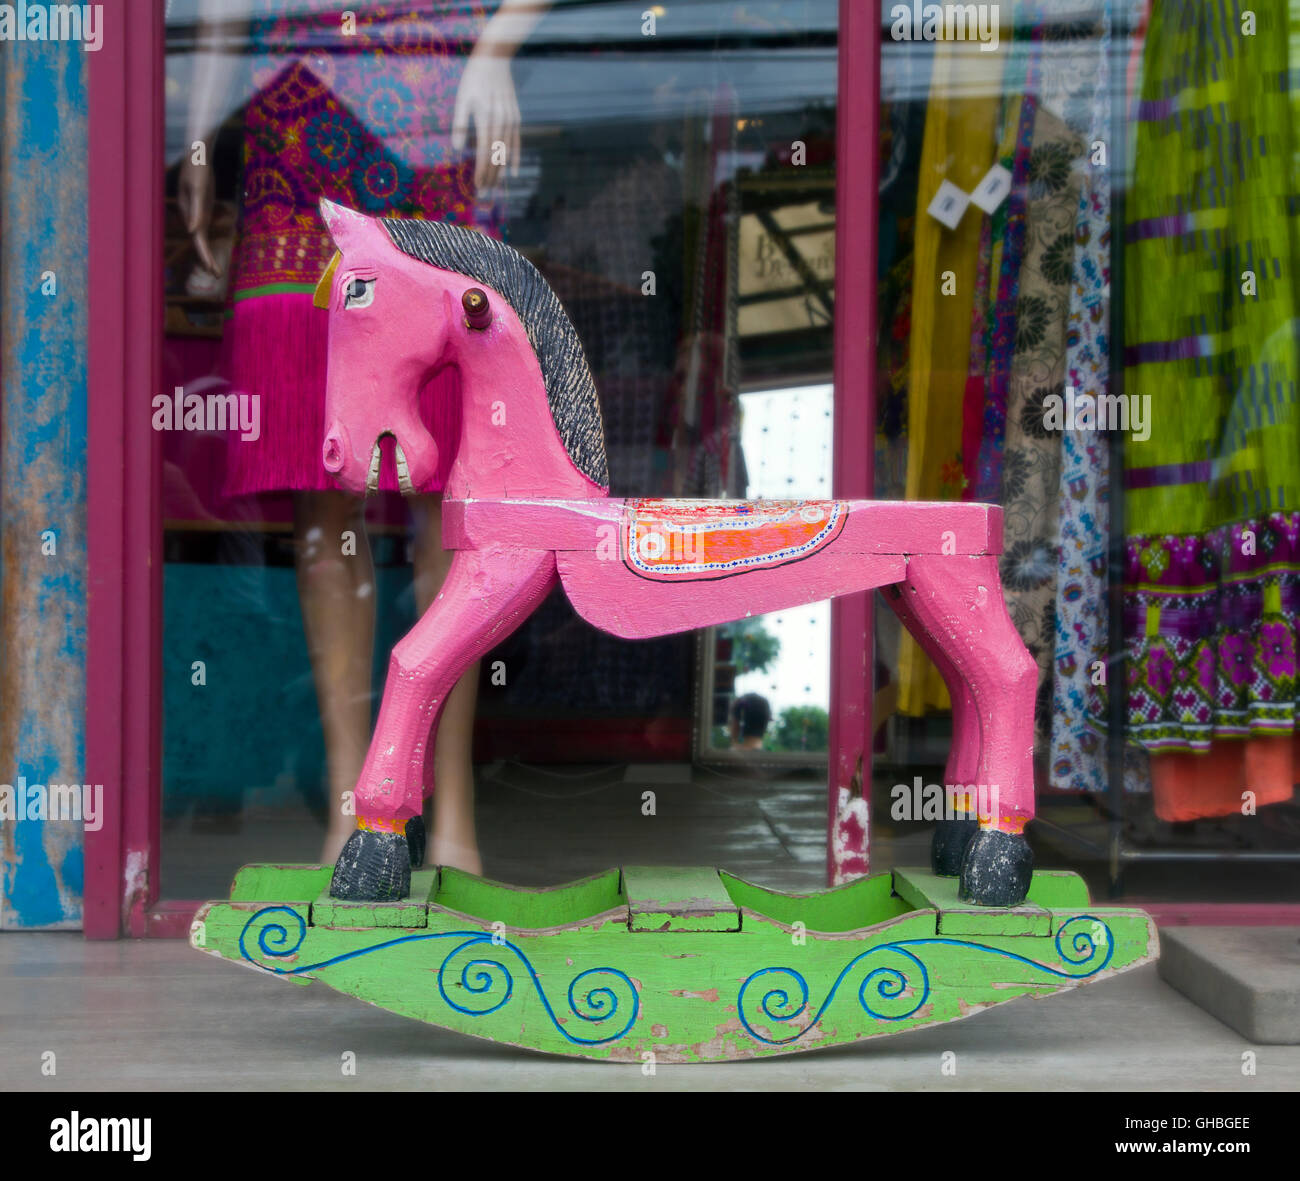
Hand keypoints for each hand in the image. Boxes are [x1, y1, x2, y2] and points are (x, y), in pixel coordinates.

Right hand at [178, 153, 220, 275]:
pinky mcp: (202, 210)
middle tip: (217, 275)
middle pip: (199, 243)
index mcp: (189, 214)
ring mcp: (196, 214)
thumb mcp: (198, 189)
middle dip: (207, 260)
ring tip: (216, 271)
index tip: (211, 269)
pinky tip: (210, 252)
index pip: (197, 240)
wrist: (197, 157)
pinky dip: (207, 242)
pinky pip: (204, 230)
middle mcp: (191, 217)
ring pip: (201, 238)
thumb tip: (193, 231)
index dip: (204, 255)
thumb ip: (196, 210)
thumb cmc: (197, 170)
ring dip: (207, 254)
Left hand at [450, 49, 520, 192]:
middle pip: (496, 156)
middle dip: (491, 176)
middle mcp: (501, 122)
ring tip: (496, 187)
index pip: (484, 152)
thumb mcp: (462, 98)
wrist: (495, 59)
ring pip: (507, 152)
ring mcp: (511, 121)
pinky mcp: (516, 118)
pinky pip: (516, 143)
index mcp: (486, 118)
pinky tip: (512, 173)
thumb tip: (456, 149)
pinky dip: (514, 158)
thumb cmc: (474, 78)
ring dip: (501, 171)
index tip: (478, 186)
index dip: (481, 171)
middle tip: (485, 194)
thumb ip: (459, 124)